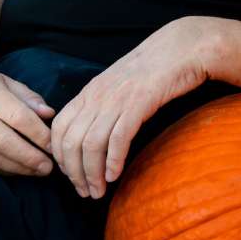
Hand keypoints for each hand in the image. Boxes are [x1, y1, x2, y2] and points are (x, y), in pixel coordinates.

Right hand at [0, 61, 55, 175]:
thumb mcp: (7, 82)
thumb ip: (29, 98)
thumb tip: (49, 114)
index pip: (18, 117)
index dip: (38, 134)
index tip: (54, 146)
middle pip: (3, 141)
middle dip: (29, 157)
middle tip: (48, 167)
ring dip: (17, 167)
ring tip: (37, 171)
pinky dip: (2, 168)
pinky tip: (18, 170)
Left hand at [51, 17, 209, 198]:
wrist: (182, 47)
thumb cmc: (154, 68)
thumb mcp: (118, 84)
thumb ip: (102, 104)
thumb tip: (92, 132)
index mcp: (90, 91)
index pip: (58, 128)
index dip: (59, 157)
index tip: (71, 175)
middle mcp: (98, 95)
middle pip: (71, 141)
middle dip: (74, 173)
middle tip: (85, 191)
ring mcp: (117, 99)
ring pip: (91, 144)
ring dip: (92, 173)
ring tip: (99, 190)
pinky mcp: (139, 103)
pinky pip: (118, 138)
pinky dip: (113, 160)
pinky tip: (115, 174)